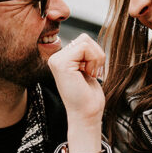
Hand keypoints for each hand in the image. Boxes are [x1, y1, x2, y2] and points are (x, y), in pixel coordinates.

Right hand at [48, 34, 104, 152]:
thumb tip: (84, 38)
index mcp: (61, 59)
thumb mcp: (87, 68)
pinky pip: (85, 47)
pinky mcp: (61, 63)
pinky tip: (88, 74)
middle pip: (84, 38)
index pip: (83, 40)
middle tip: (92, 73)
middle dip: (96, 55)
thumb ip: (84, 53)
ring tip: (90, 74)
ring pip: (85, 41)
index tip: (91, 72)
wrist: (86, 114)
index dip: (94, 54)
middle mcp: (55, 58)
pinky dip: (93, 60)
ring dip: (95, 58)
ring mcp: (56, 60)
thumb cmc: (89, 96)